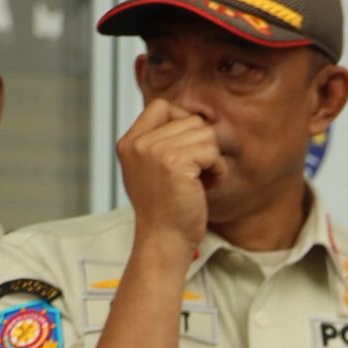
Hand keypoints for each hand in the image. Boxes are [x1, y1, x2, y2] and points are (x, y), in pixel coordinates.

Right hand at [117, 98, 220, 253]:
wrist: (163, 240)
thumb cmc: (166, 210)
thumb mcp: (151, 170)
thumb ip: (161, 143)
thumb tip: (195, 118)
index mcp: (129, 143)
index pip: (162, 106)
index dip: (184, 121)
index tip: (189, 150)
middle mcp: (138, 143)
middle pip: (190, 120)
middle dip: (202, 147)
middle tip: (196, 174)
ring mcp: (154, 152)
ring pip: (205, 134)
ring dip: (212, 160)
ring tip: (201, 182)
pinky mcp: (175, 163)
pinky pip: (212, 152)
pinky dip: (219, 171)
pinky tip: (208, 187)